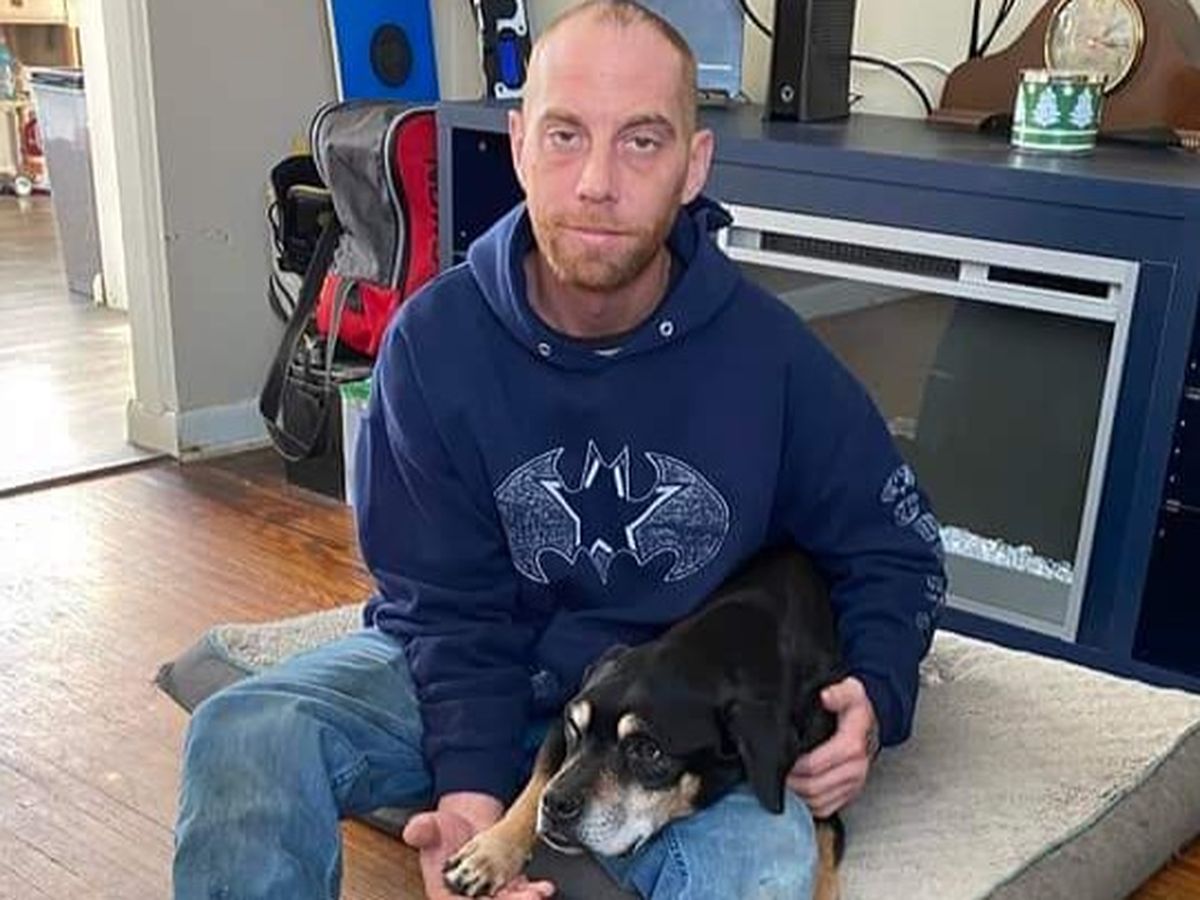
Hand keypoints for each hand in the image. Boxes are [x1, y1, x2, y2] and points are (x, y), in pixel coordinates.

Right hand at [402, 792, 554, 898]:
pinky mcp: (508, 884)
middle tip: (526, 898)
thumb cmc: (444, 830)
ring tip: (537, 893)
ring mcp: (491, 893)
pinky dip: (534, 891)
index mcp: (445, 893)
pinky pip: (521, 892)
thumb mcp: (430, 826)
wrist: (466, 822)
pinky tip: (543, 887)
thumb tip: (413, 831)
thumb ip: (422, 829)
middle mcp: (469, 898)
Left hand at [787, 676, 877, 817]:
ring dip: (797, 794)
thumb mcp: (852, 692)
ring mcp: (853, 785)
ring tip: (782, 780)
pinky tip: (796, 791)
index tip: (777, 758)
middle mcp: (855, 770)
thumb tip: (826, 696)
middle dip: (790, 781)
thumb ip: (838, 693)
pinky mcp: (849, 794)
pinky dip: (807, 804)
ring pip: (818, 801)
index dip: (792, 765)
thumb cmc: (857, 711)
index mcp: (852, 746)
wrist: (871, 726)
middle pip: (814, 787)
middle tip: (774, 771)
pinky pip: (825, 808)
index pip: (815, 765)